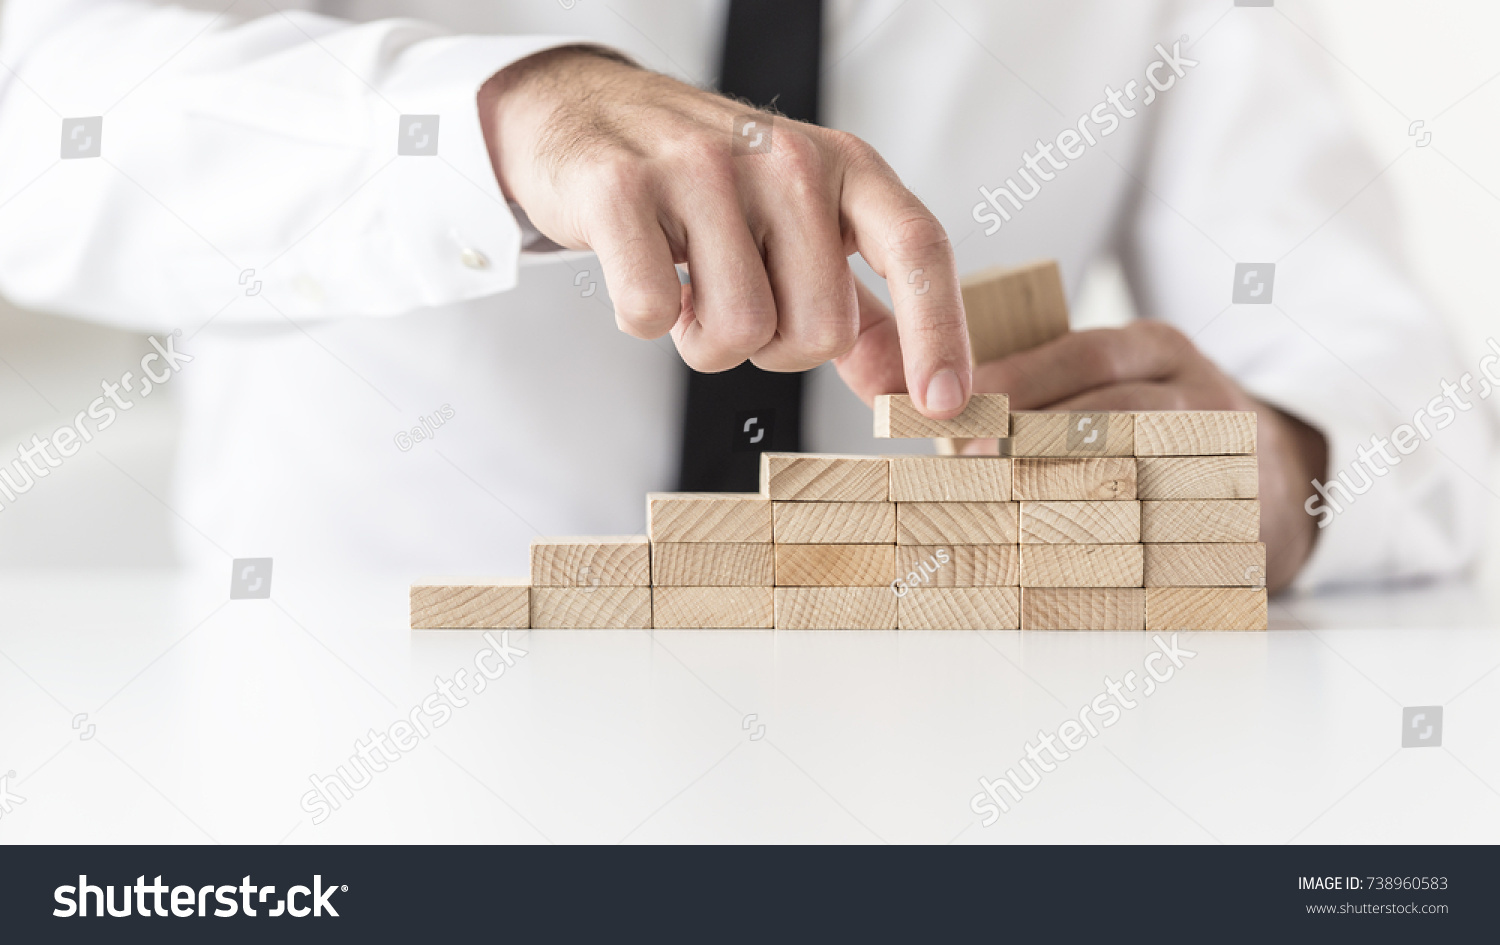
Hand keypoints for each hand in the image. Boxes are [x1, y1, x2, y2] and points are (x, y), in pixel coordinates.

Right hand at [477, 47, 970, 416]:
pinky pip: (654, 315)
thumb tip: (912, 395)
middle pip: (820, 328)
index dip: (941, 334)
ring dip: (706, 340)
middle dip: (776, 348)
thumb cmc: (707, 186)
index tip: (944, 407)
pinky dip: (644, 317)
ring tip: (689, 285)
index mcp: (846, 166)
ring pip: (739, 332)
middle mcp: (787, 158)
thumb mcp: (802, 230)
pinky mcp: (624, 189)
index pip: (919, 248)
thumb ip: (863, 311)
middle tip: (738, 302)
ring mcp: (704, 168)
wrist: (588, 113)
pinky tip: (640, 267)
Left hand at [970, 321, 1328, 592]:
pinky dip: (1110, 530)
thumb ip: (1054, 391)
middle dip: (1029, 432)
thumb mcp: (1123, 384)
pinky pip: (1165, 517)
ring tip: (1000, 499)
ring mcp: (1220, 448)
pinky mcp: (1231, 503)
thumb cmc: (1157, 427)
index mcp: (1157, 347)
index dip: (1016, 380)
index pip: (1080, 354)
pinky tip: (1058, 545)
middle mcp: (1194, 388)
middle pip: (1106, 404)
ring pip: (1136, 459)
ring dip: (1061, 481)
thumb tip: (949, 421)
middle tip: (966, 459)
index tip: (959, 407)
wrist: (1270, 476)